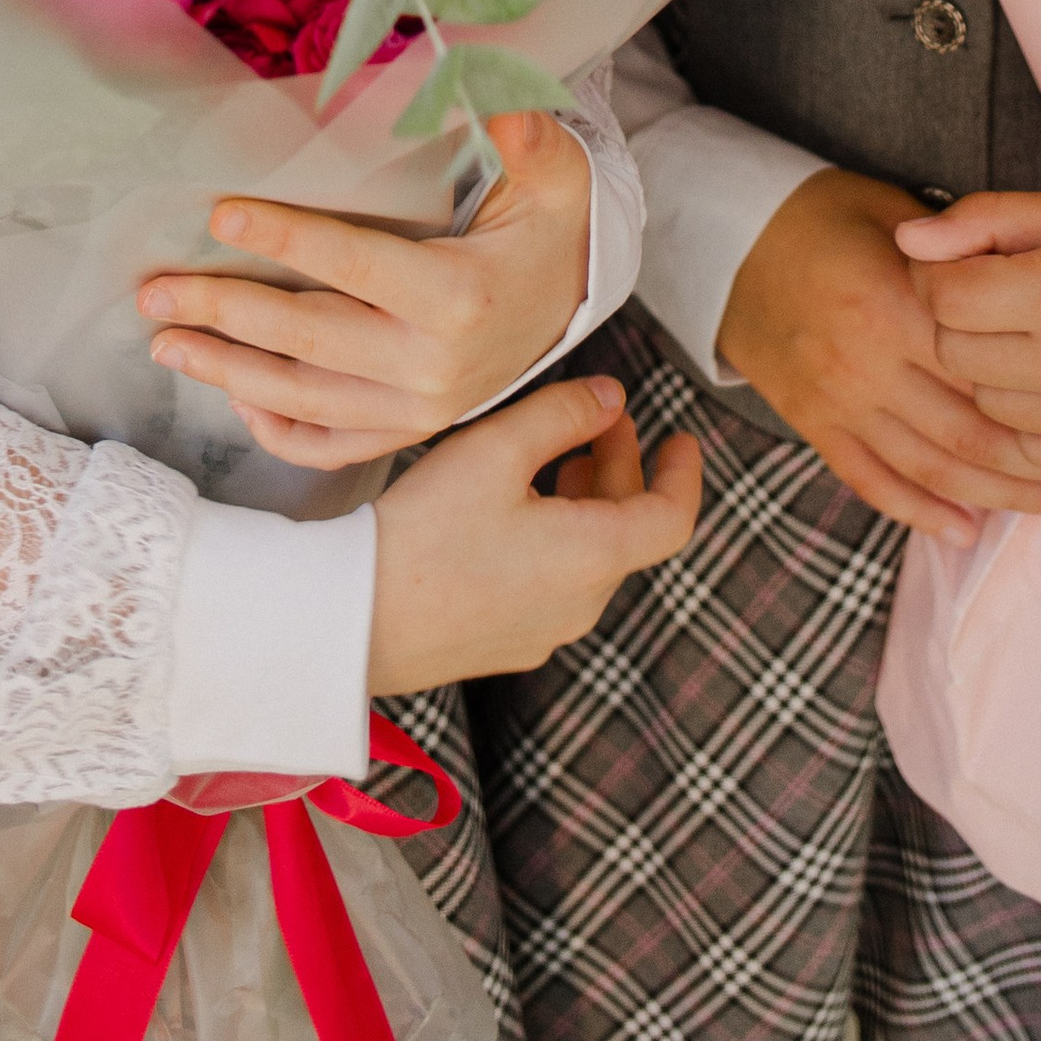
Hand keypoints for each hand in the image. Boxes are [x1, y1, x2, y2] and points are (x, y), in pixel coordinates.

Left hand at [139, 110, 592, 469]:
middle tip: (155, 291)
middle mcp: (434, 365)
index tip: (220, 215)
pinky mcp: (409, 431)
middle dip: (223, 313)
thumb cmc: (546, 226)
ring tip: (166, 343)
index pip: (353, 266)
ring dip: (227, 372)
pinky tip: (234, 398)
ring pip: (304, 399)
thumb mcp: (551, 173)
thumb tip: (492, 90)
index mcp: (459, 295)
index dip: (285, 241)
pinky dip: (277, 430)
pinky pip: (332, 446)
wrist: (570, 303)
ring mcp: (419, 409)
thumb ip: (524, 133)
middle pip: (308, 339)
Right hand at [368, 370, 700, 689]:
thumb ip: (564, 413)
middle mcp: (582, 605)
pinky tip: (515, 508)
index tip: (680, 436)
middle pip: (628, 531)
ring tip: (555, 455)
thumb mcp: (497, 449)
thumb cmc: (425, 531)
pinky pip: (556, 583)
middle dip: (620, 467)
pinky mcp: (508, 642)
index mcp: (595, 558)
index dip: (684, 473)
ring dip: (587, 501)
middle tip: (598, 419)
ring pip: (591, 557)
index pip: (673, 519)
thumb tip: (612, 398)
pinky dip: (558, 536)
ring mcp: (545, 631)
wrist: (355, 620)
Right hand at [718, 168, 1040, 544]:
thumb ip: (958, 251)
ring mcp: (836, 399)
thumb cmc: (821, 215)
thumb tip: (1029, 283)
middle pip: (966, 431)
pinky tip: (965, 530)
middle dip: (1032, 467)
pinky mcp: (811, 422)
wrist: (725, 239)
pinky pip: (871, 481)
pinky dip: (920, 512)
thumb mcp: (892, 212)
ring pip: (928, 467)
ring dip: (994, 497)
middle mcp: (866, 362)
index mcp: (893, 304)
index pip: (985, 367)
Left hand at [897, 183, 1040, 479]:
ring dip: (993, 369)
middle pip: (955, 353)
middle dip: (962, 321)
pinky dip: (1028, 417)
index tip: (966, 265)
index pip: (944, 297)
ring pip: (985, 404)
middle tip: (1001, 297)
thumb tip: (907, 241)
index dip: (940, 275)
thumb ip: (983, 222)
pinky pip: (1027, 449)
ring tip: (1035, 335)